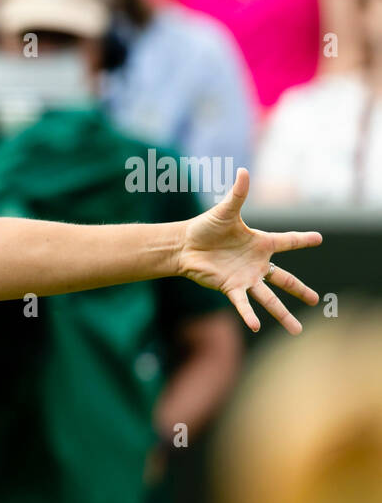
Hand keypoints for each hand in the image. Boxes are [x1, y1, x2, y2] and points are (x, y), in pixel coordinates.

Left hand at [177, 169, 322, 333]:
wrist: (184, 245)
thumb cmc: (205, 226)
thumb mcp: (226, 210)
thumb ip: (238, 194)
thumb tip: (243, 171)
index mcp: (260, 243)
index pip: (287, 240)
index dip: (302, 239)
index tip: (318, 238)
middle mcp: (256, 264)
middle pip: (284, 280)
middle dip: (300, 290)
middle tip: (316, 300)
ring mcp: (245, 278)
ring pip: (269, 298)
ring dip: (282, 313)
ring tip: (296, 330)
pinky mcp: (230, 287)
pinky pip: (243, 304)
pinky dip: (249, 314)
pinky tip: (256, 326)